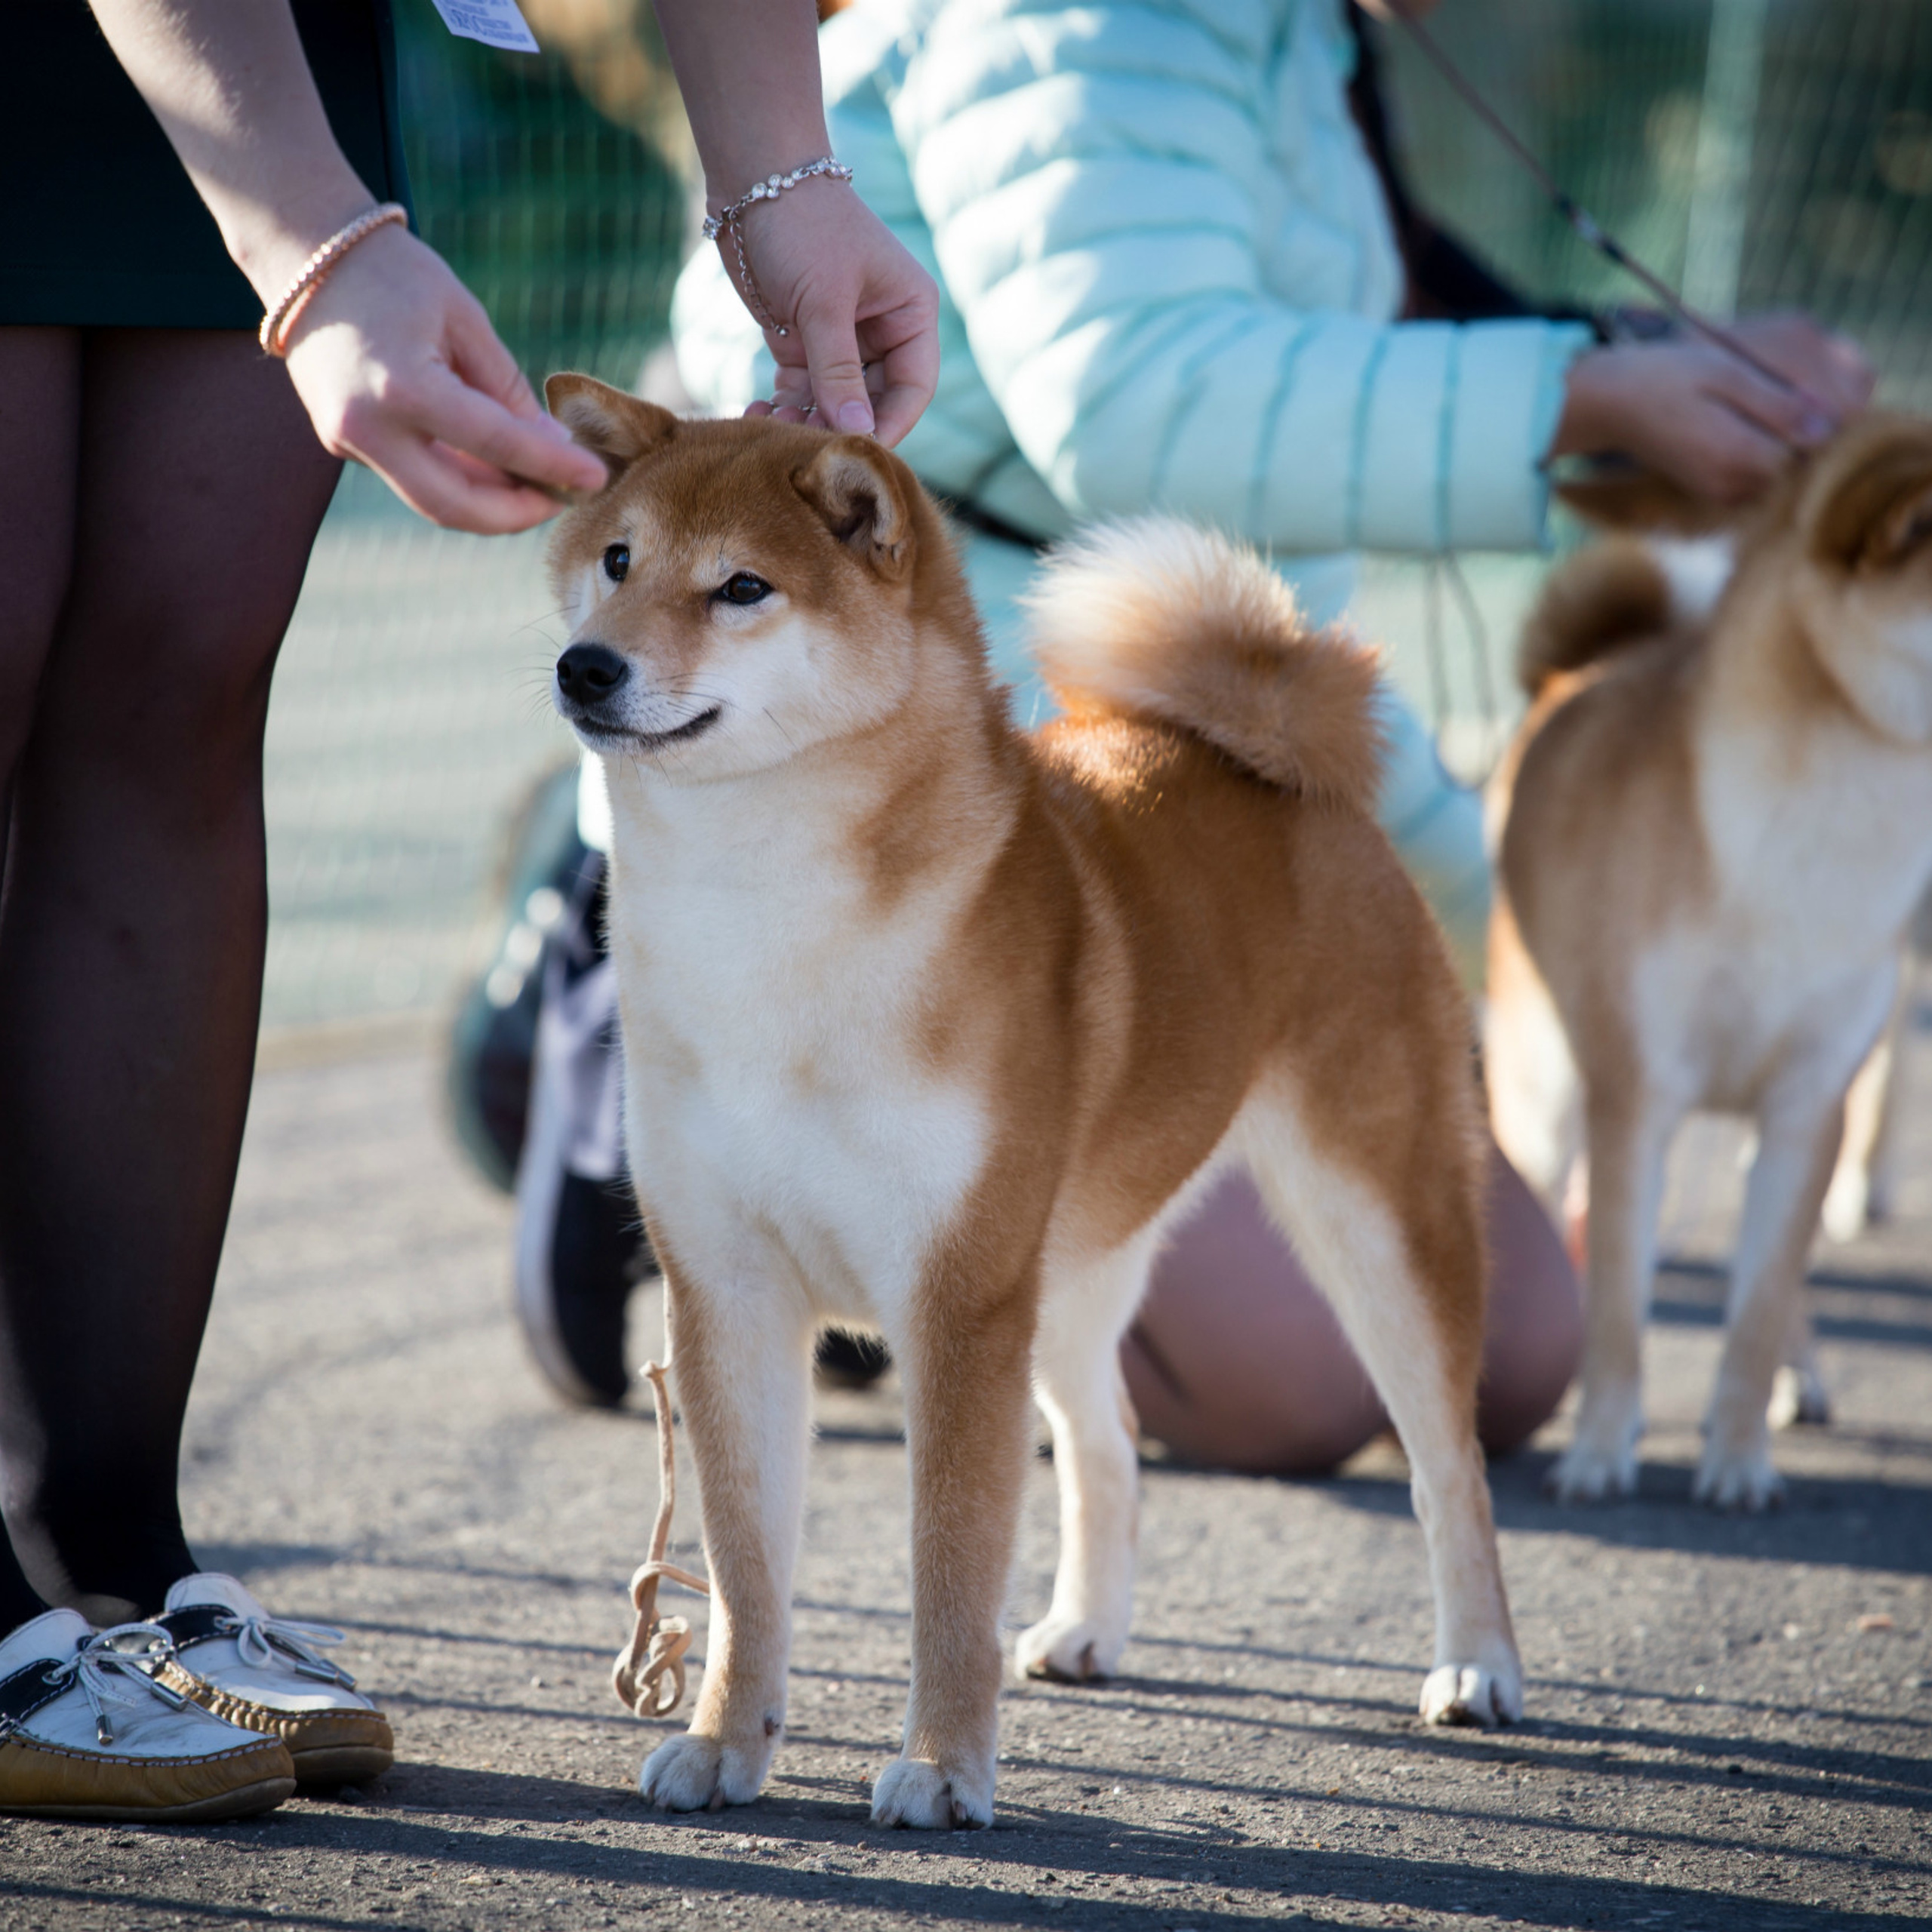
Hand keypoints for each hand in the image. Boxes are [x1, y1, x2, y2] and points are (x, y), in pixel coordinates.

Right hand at [277, 224, 608, 532]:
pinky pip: (411, 477)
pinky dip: (456, 479)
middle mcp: (367, 427)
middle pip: (456, 506)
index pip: (496, 444)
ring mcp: (346, 441)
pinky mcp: (342, 443)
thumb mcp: (464, 319)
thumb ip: (508, 390)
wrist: (305, 254)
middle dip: (516, 513)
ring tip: (536, 482)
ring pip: (432, 501)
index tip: (597, 478)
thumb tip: (553, 447)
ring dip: (489, 502)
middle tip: (563, 498)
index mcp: (403, 387)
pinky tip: (491, 464)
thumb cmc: (394, 274)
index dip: (553, 467)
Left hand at [725, 181, 938, 447]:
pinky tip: (755, 414)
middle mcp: (882, 332)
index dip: (889, 425)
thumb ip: (838, 371)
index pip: (912, 389)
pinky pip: (800, 394)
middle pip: (872, 404)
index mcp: (910, 315)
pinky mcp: (802, 344)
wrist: (752, 180)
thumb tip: (856, 430)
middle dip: (837, 426)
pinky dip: (782, 409)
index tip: (855, 451)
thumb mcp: (823, 301)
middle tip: (802, 446)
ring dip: (804, 423)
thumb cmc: (802, 226)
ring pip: (833, 404)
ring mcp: (841, 341)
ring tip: (772, 431)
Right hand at [1551, 313, 1874, 506]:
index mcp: (1738, 454)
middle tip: (1783, 392)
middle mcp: (1733, 484)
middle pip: (1802, 463)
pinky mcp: (1717, 492)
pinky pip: (1762, 475)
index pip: (1815, 447)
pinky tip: (1745, 424)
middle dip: (1806, 432)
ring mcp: (1724, 492)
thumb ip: (1779, 405)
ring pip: (1784, 471)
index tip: (1805, 389)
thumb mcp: (1728, 374)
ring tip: (1760, 405)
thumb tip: (1825, 431)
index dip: (1821, 417)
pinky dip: (1765, 451)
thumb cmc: (1669, 377)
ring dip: (1786, 442)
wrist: (1612, 405)